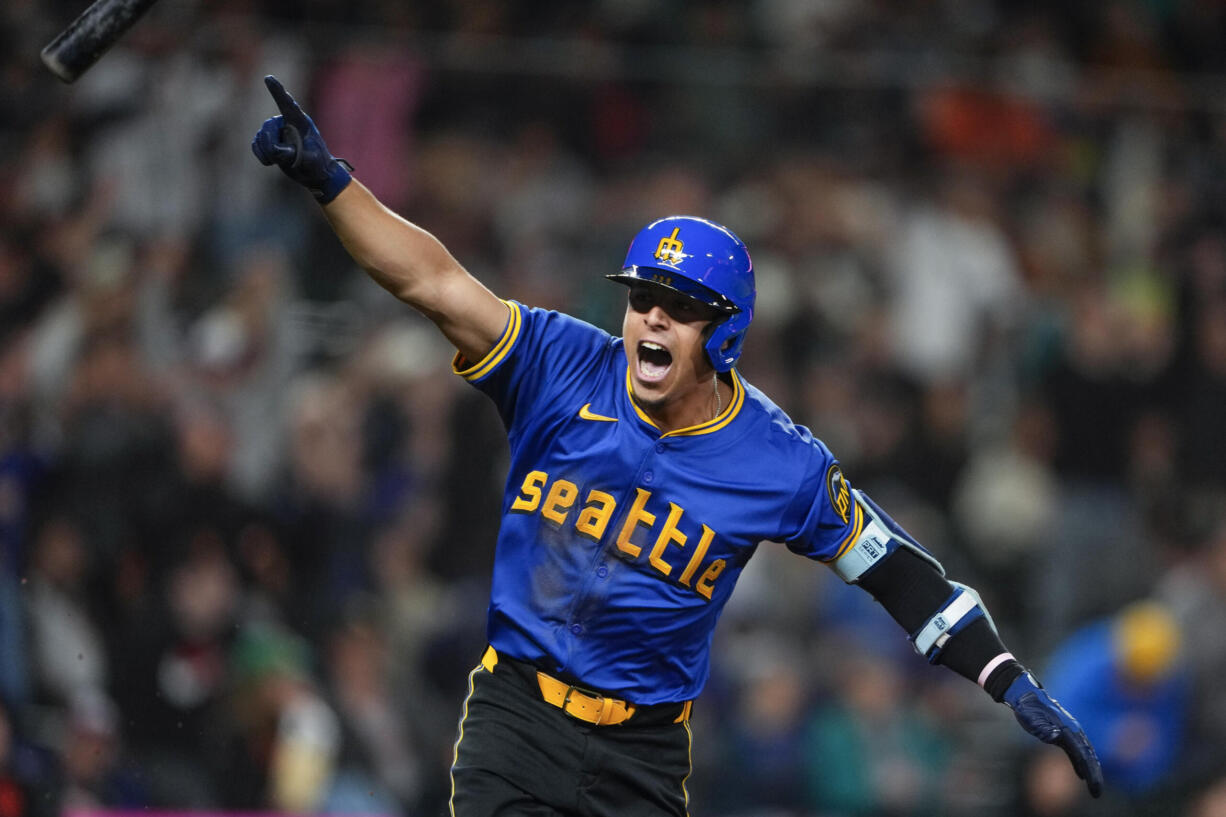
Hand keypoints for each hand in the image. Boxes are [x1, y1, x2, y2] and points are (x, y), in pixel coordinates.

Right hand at [251, 75, 352, 202]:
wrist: (315, 174)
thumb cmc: (317, 165)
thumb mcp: (310, 161)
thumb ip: (295, 154)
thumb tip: (278, 150)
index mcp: (302, 123)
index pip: (288, 104)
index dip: (278, 91)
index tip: (268, 78)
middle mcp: (288, 123)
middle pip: (269, 125)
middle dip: (269, 142)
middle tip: (278, 156)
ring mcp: (278, 131)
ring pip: (261, 136)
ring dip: (266, 151)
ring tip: (280, 161)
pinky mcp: (270, 141)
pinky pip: (257, 144)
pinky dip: (261, 154)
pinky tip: (271, 162)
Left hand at [1004, 671, 1103, 797]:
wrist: (1025, 695)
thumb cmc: (1028, 708)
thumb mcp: (1031, 718)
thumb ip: (1043, 728)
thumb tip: (1056, 736)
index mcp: (1067, 729)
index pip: (1083, 755)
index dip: (1090, 772)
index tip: (1094, 787)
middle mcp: (1073, 730)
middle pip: (1088, 756)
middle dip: (1095, 775)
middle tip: (1097, 793)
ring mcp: (1070, 731)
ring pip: (1085, 753)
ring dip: (1090, 770)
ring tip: (1094, 787)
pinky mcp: (1063, 733)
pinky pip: (1076, 751)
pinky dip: (1080, 763)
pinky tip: (1080, 774)